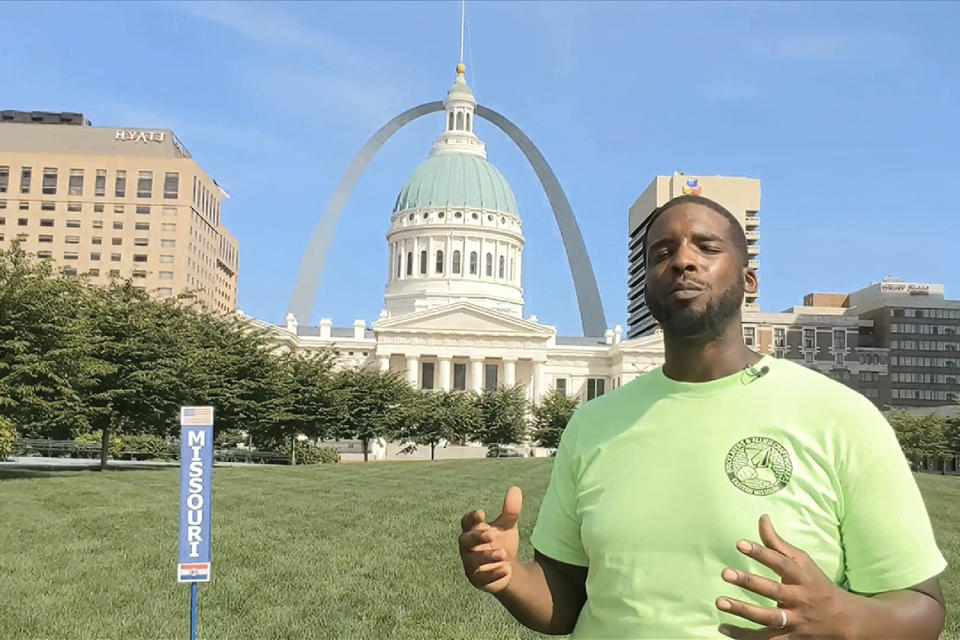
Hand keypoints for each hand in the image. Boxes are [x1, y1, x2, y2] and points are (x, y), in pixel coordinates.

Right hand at [458, 486, 522, 593]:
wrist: (506, 569)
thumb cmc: (501, 542)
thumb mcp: (508, 526)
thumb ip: (510, 511)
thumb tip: (515, 488)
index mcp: (473, 530)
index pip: (466, 522)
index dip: (471, 518)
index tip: (481, 513)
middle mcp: (468, 547)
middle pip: (465, 540)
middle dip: (477, 537)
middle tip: (492, 534)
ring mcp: (470, 564)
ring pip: (473, 561)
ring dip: (487, 556)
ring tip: (503, 554)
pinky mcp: (477, 580)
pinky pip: (481, 578)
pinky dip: (493, 574)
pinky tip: (506, 569)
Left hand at [716, 514, 855, 638]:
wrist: (845, 622)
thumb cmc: (816, 584)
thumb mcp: (802, 562)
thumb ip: (778, 543)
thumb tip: (762, 518)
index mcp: (802, 577)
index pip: (781, 563)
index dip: (761, 553)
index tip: (740, 543)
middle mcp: (799, 599)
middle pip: (774, 591)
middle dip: (749, 582)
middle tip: (725, 573)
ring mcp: (795, 621)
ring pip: (769, 619)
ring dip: (743, 611)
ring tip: (720, 601)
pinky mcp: (789, 638)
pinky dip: (743, 636)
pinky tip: (723, 627)